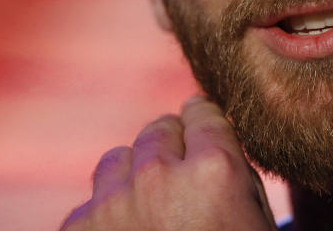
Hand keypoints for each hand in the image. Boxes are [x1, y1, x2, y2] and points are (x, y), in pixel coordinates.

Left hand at [60, 96, 276, 229]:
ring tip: (150, 212)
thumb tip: (212, 133)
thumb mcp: (254, 217)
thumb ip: (234, 172)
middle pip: (158, 130)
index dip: (205, 125)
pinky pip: (91, 203)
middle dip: (170, 150)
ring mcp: (113, 203)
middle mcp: (160, 176)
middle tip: (180, 181)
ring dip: (133, 179)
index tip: (203, 130)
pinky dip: (106, 219)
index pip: (202, 112)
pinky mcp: (78, 228)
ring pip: (118, 161)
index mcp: (214, 170)